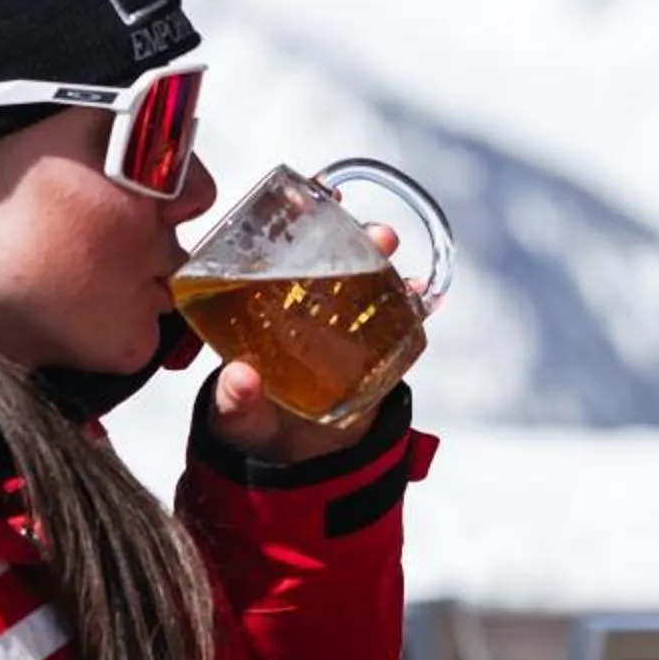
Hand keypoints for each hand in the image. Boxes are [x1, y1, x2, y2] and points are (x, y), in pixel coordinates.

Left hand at [201, 222, 409, 464]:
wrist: (297, 463)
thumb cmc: (255, 427)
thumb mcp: (237, 418)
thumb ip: (237, 402)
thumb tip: (240, 378)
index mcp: (257, 311)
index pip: (272, 253)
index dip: (290, 220)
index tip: (306, 197)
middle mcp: (300, 306)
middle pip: (326, 257)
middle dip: (349, 232)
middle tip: (365, 225)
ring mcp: (338, 323)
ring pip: (362, 278)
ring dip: (379, 256)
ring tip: (390, 245)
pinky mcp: (369, 348)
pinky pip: (393, 318)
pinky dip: (410, 304)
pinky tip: (421, 295)